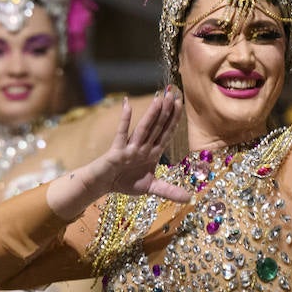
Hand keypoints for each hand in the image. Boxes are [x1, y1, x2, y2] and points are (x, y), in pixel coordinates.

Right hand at [49, 90, 190, 217]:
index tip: (181, 103)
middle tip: (174, 93)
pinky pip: (121, 134)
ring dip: (151, 114)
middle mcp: (143, 147)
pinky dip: (124, 120)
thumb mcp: (151, 188)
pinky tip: (127, 104)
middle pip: (158, 127)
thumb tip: (189, 198)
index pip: (166, 133)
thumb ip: (169, 191)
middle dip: (166, 111)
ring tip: (160, 98)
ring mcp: (130, 148)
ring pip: (144, 129)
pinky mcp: (116, 152)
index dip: (174, 120)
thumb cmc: (125, 181)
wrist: (103, 184)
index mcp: (153, 152)